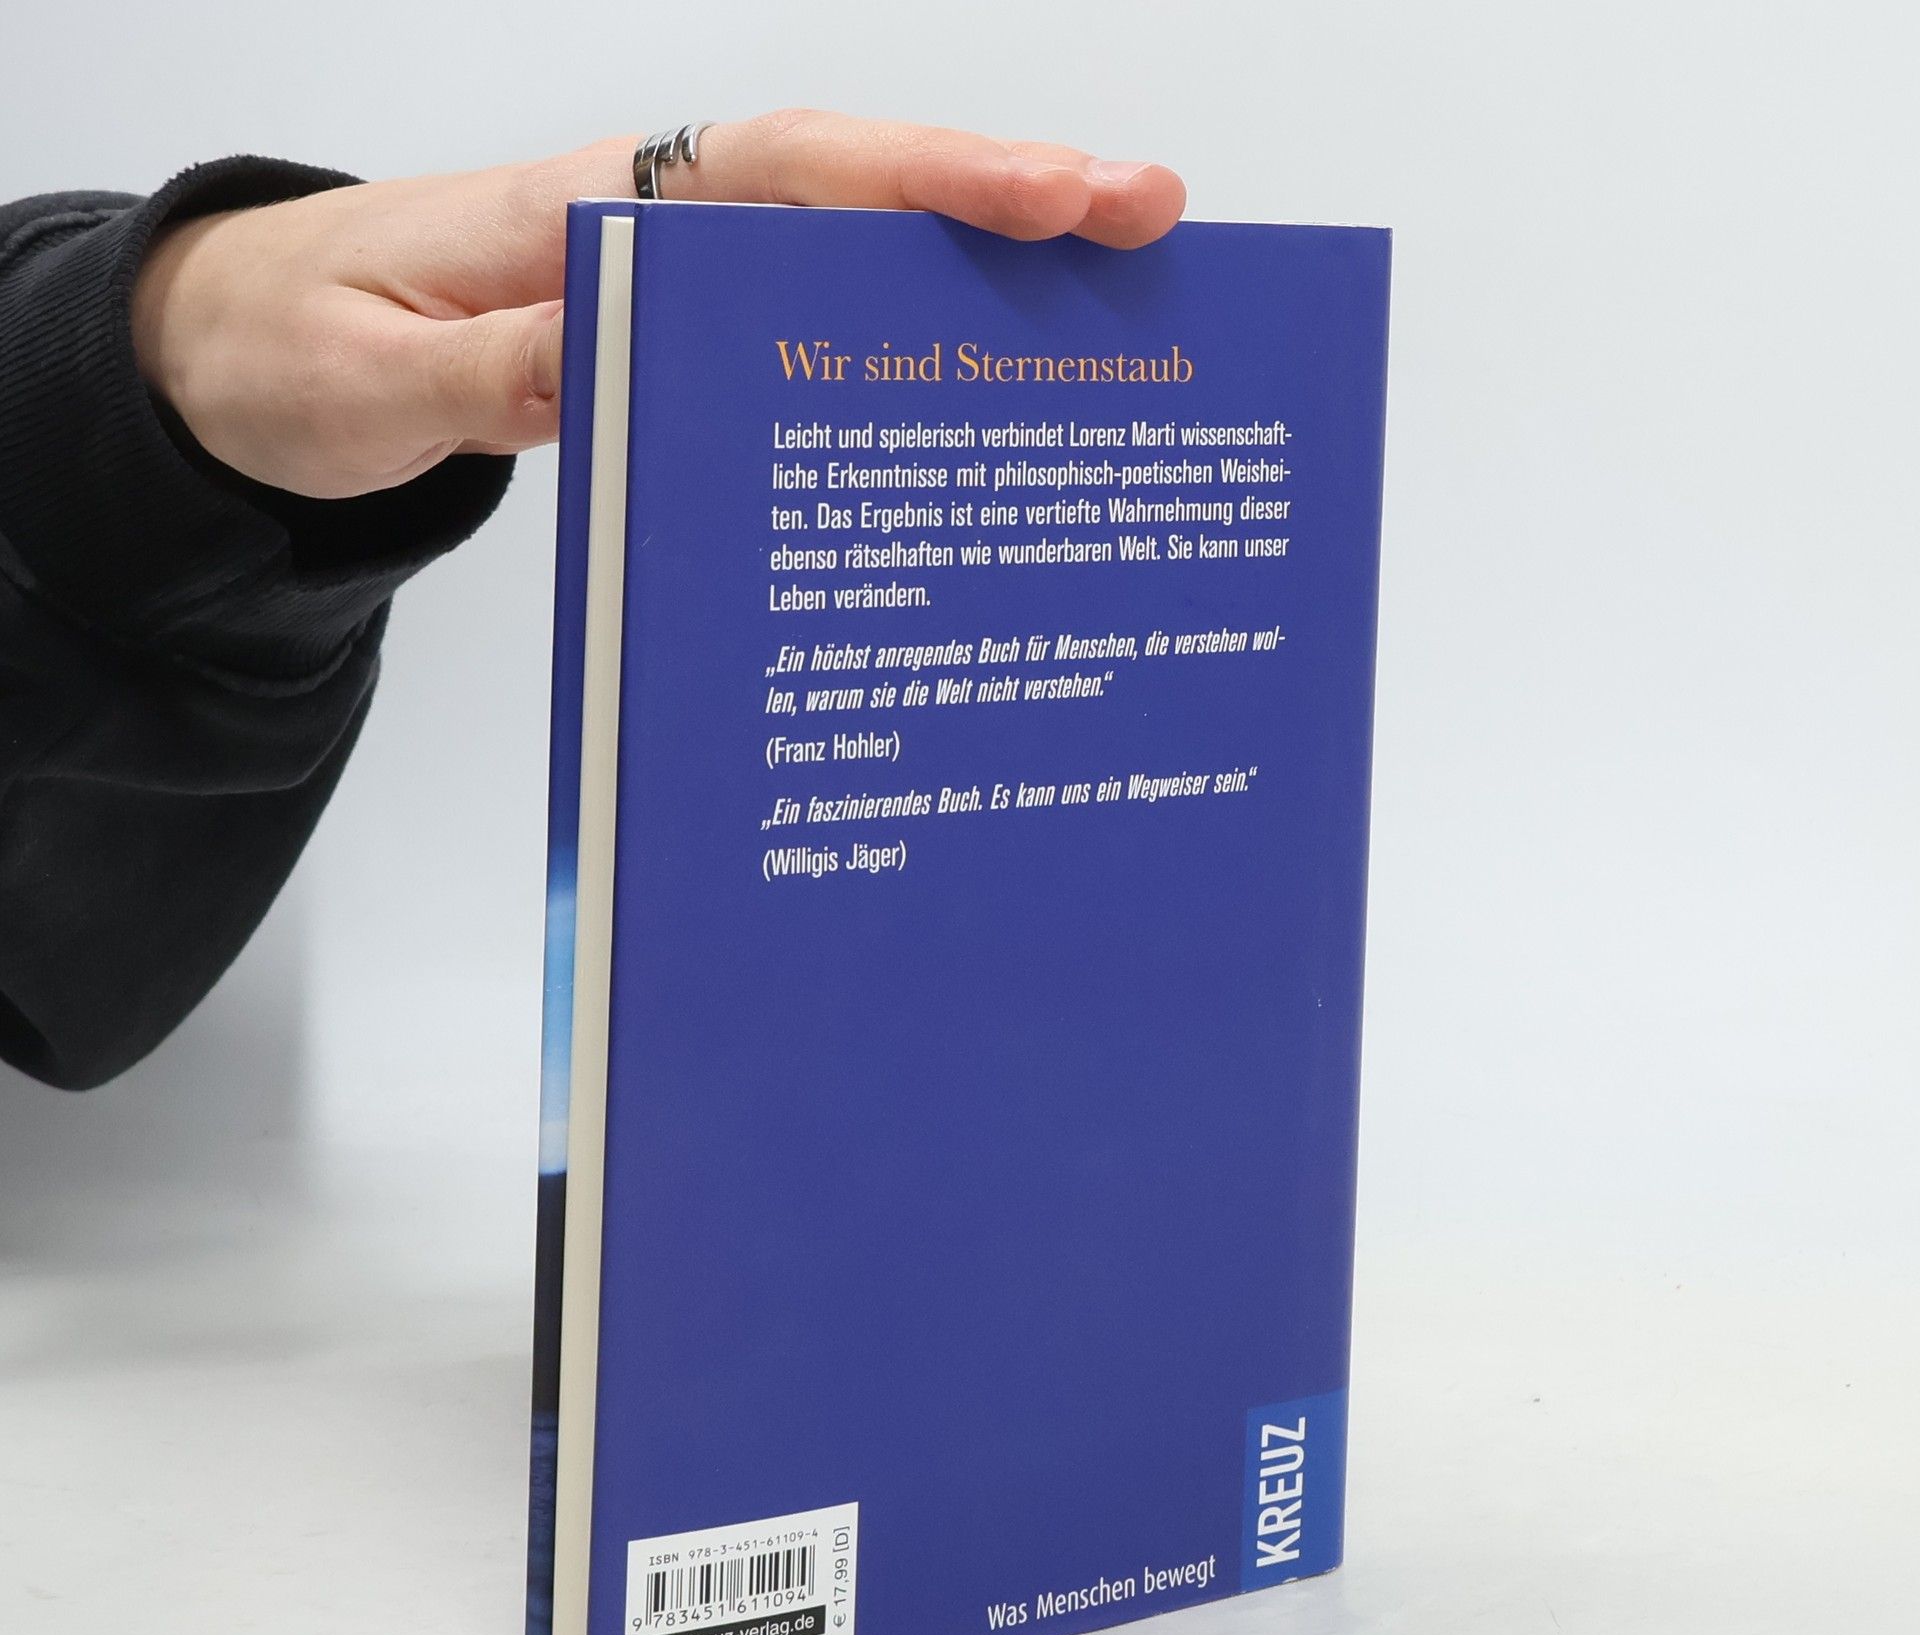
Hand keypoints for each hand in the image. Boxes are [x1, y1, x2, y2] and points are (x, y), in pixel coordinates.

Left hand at [130, 115, 1185, 500]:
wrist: (241, 364)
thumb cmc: (291, 354)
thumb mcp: (369, 380)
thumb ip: (491, 369)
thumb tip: (619, 357)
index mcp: (586, 212)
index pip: (780, 172)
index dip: (922, 178)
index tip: (1049, 196)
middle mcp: (650, 226)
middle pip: (854, 192)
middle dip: (1006, 202)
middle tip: (1149, 226)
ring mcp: (670, 282)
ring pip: (850, 254)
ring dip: (981, 273)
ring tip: (1121, 301)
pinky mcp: (671, 342)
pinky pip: (806, 326)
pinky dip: (902, 337)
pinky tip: (983, 381)